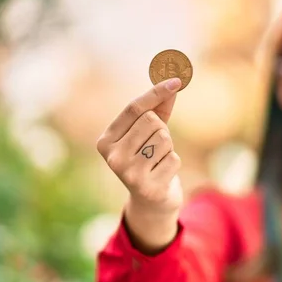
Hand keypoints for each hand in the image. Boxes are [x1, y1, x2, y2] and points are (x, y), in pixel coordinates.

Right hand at [96, 77, 182, 213]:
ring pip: (164, 139)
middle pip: (152, 122)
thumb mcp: (150, 132)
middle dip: (161, 130)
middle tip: (155, 148)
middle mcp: (112, 157)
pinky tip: (163, 174)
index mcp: (105, 141)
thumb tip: (173, 81)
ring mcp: (128, 174)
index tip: (176, 80)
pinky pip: (174, 159)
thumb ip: (159, 108)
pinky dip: (174, 164)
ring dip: (168, 148)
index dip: (156, 92)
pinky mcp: (148, 187)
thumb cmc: (150, 158)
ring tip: (158, 161)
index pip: (134, 109)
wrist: (151, 201)